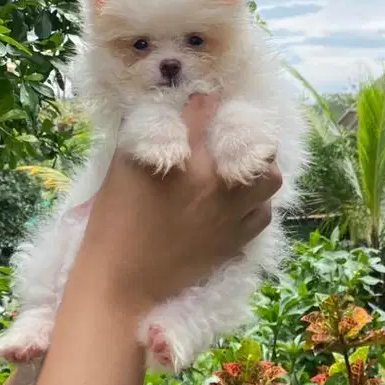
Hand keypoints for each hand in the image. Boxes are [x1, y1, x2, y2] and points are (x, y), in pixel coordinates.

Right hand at [75, 93, 281, 317]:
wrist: (122, 283)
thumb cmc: (113, 221)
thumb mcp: (122, 168)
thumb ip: (148, 134)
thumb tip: (171, 111)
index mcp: (186, 163)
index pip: (205, 113)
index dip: (206, 102)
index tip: (204, 101)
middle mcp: (216, 186)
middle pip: (258, 146)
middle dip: (248, 135)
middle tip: (233, 137)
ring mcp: (230, 216)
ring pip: (270, 182)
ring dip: (260, 170)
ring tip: (242, 169)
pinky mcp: (234, 243)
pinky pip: (262, 216)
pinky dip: (256, 203)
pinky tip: (239, 201)